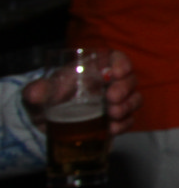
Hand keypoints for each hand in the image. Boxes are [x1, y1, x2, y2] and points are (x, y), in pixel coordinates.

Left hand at [21, 49, 140, 136]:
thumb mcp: (36, 94)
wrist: (46, 124)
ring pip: (134, 99)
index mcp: (93, 70)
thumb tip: (35, 93)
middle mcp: (108, 84)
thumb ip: (36, 91)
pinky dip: (124, 124)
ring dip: (128, 106)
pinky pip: (128, 120)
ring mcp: (114, 103)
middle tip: (112, 98)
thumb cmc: (45, 100)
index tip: (117, 73)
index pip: (115, 58)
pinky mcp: (115, 121)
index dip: (121, 62)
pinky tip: (112, 129)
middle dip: (125, 88)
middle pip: (129, 79)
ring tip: (113, 114)